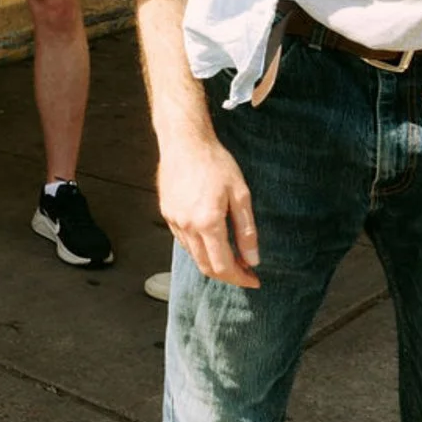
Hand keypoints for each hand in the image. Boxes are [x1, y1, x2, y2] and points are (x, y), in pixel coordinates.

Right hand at [158, 127, 259, 288]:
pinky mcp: (167, 214)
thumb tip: (253, 259)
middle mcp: (187, 227)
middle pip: (206, 267)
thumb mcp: (241, 194)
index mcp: (207, 223)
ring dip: (213, 262)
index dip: (240, 278)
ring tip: (232, 256)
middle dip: (228, 275)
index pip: (223, 266)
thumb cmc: (216, 163)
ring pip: (194, 256)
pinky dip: (200, 248)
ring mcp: (174, 221)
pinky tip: (212, 239)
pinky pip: (184, 241)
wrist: (185, 142)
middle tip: (246, 272)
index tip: (254, 280)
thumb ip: (247, 230)